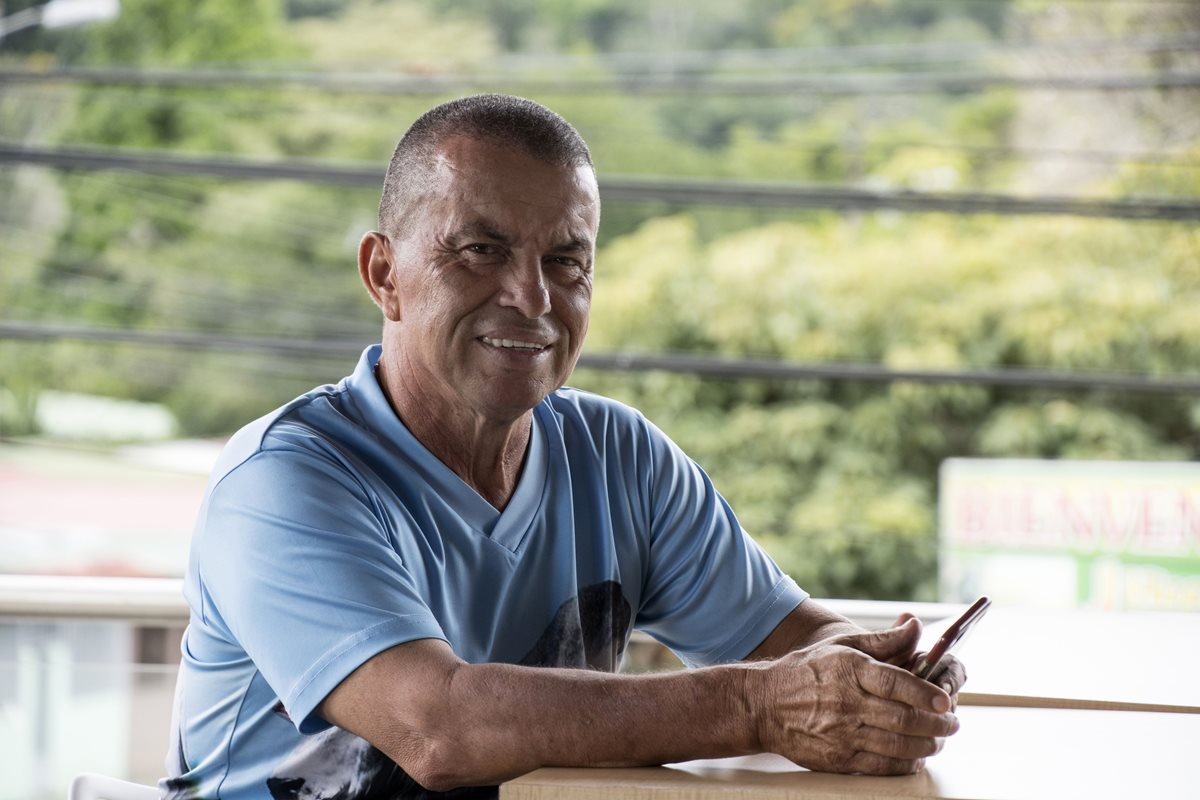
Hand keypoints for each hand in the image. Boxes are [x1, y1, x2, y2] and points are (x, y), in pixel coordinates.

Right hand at [749, 617, 959, 775]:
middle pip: (903, 718)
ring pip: (897, 745)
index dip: (925, 692)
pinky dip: (904, 764)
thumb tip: (916, 626)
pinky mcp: (838, 758)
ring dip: (926, 745)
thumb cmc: (806, 671)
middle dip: (936, 723)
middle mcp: (846, 702)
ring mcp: (841, 733)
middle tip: (953, 723)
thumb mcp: (841, 645)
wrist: (763, 705)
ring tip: (939, 741)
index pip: (895, 682)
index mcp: (849, 669)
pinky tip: (916, 758)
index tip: (946, 699)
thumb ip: (883, 640)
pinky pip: (880, 765)